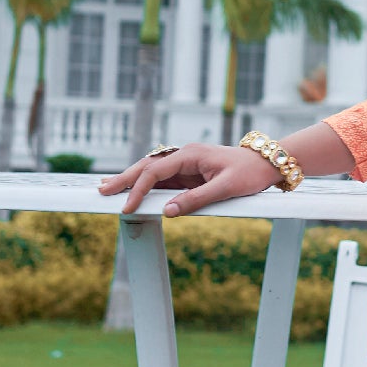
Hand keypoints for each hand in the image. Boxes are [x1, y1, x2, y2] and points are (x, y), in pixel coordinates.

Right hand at [98, 142, 279, 217]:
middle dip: (124, 179)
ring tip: (109, 188)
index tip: (127, 206)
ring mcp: (185, 163)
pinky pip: (163, 178)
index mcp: (189, 155)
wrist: (265, 164)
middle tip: (101, 190)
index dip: (138, 189)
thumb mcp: (225, 189)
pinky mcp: (188, 172)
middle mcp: (183, 155)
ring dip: (131, 180)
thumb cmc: (248, 173)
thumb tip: (168, 211)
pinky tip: (133, 190)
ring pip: (152, 171)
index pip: (155, 171)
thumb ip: (196, 200)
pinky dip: (146, 184)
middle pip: (146, 166)